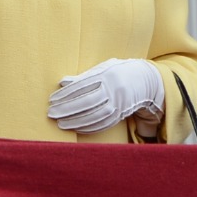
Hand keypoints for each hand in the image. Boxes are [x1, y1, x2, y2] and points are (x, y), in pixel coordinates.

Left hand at [48, 58, 164, 133]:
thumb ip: (83, 76)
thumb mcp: (103, 69)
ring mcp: (120, 103)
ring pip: (95, 115)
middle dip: (67, 109)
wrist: (144, 79)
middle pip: (87, 102)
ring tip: (61, 123)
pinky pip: (103, 124)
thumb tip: (62, 83)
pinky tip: (76, 127)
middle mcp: (114, 89)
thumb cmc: (118, 72)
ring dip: (76, 121)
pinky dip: (88, 127)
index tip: (52, 100)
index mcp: (108, 74)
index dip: (65, 94)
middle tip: (51, 113)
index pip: (82, 86)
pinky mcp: (122, 114)